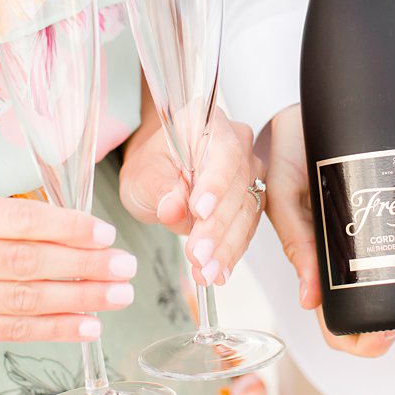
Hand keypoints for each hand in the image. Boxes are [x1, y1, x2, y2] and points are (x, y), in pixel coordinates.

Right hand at [0, 196, 135, 350]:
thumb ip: (10, 222)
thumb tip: (83, 232)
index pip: (18, 221)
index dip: (67, 228)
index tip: (105, 235)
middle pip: (25, 262)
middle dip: (84, 265)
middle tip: (125, 266)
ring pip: (23, 299)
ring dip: (80, 299)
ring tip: (118, 295)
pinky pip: (13, 330)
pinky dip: (57, 328)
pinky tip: (89, 325)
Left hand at [121, 106, 262, 287]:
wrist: (162, 173)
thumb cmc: (152, 166)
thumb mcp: (142, 174)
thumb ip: (158, 187)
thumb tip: (174, 207)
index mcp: (208, 123)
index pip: (222, 152)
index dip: (215, 184)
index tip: (199, 212)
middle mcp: (237, 143)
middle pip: (237, 185)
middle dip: (217, 226)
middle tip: (198, 255)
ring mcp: (248, 171)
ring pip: (246, 210)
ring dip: (226, 246)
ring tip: (206, 271)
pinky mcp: (252, 198)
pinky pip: (247, 227)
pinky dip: (232, 251)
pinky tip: (219, 271)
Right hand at [262, 104, 394, 357]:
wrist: (316, 102)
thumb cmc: (292, 149)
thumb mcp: (286, 190)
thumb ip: (295, 237)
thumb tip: (309, 300)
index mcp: (326, 260)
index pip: (340, 317)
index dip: (358, 340)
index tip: (381, 343)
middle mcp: (361, 253)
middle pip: (391, 309)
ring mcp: (388, 232)